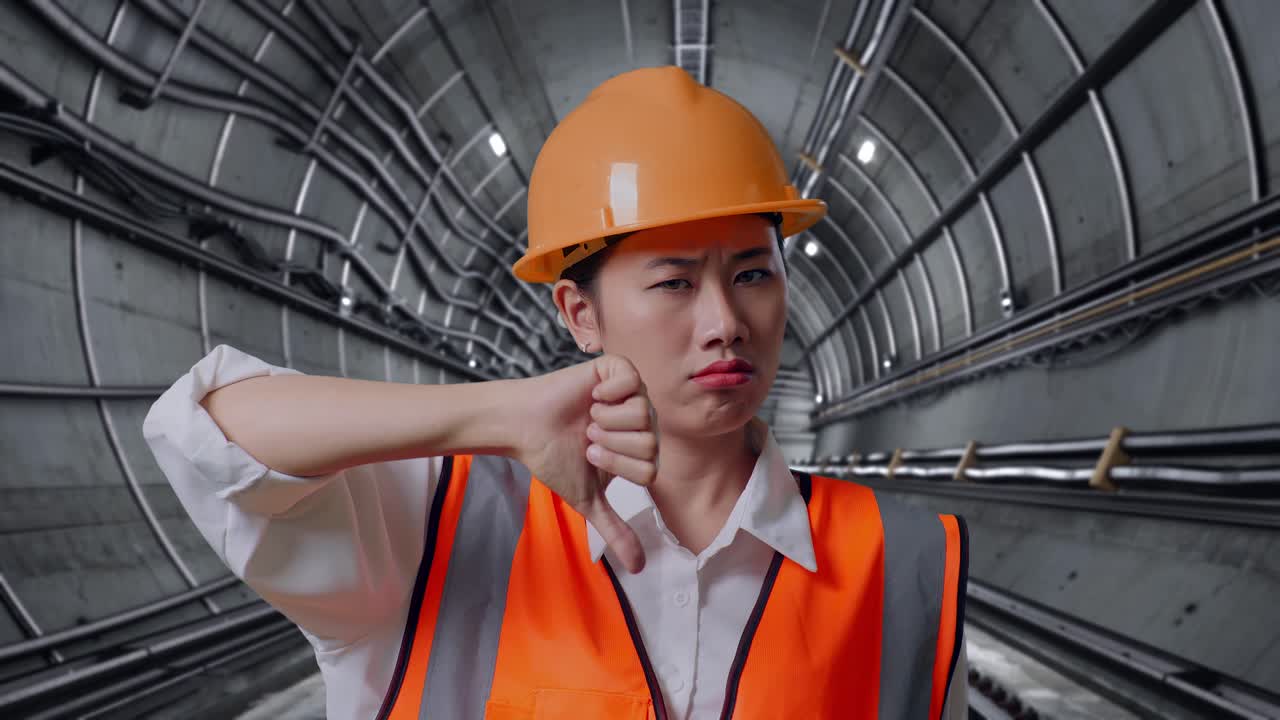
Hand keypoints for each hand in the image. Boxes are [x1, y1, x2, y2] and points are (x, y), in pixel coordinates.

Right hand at [513, 354, 657, 572]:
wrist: (525, 426)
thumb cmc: (554, 458)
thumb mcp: (588, 498)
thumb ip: (615, 529)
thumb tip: (638, 568)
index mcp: (639, 449)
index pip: (650, 469)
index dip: (617, 466)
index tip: (590, 455)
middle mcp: (641, 421)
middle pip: (650, 442)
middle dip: (611, 444)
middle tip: (588, 436)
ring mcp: (631, 393)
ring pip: (643, 413)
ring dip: (607, 420)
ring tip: (588, 417)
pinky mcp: (616, 370)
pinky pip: (631, 381)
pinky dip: (608, 392)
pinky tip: (593, 396)